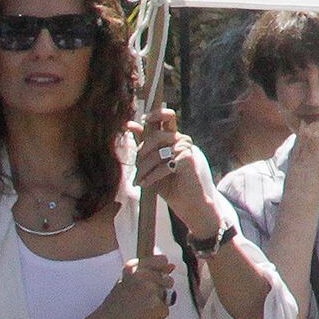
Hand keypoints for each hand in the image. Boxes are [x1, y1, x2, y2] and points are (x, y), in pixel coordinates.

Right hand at [82, 254, 177, 318]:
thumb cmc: (115, 306)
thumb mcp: (128, 282)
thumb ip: (149, 273)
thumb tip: (173, 266)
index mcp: (134, 267)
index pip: (162, 260)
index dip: (161, 272)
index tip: (151, 283)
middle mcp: (142, 274)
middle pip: (167, 281)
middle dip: (158, 293)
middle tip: (139, 303)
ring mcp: (149, 289)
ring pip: (167, 296)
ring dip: (156, 306)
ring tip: (139, 311)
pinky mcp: (154, 304)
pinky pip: (165, 311)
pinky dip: (156, 318)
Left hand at [134, 110, 220, 239]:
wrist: (189, 204)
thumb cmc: (170, 185)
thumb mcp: (153, 163)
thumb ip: (144, 144)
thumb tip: (129, 124)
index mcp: (175, 137)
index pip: (167, 117)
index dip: (154, 114)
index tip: (135, 122)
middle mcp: (182, 139)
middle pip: (155, 136)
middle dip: (141, 153)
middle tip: (136, 169)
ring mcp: (186, 148)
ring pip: (157, 153)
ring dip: (144, 169)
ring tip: (138, 181)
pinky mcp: (187, 159)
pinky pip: (162, 166)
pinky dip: (151, 177)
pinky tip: (145, 184)